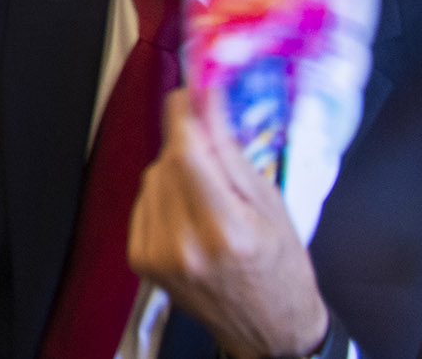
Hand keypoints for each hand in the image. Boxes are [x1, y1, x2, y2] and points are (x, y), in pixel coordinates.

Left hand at [129, 86, 330, 358]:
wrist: (269, 327)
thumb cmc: (281, 268)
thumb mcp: (271, 206)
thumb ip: (232, 153)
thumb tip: (208, 102)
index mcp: (227, 231)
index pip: (188, 152)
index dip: (185, 116)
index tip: (190, 93)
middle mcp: (186, 246)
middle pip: (168, 162)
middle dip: (188, 146)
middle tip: (214, 155)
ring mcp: (158, 255)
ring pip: (152, 178)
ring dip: (175, 173)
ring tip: (209, 198)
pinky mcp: (141, 259)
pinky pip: (144, 202)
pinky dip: (163, 196)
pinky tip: (190, 215)